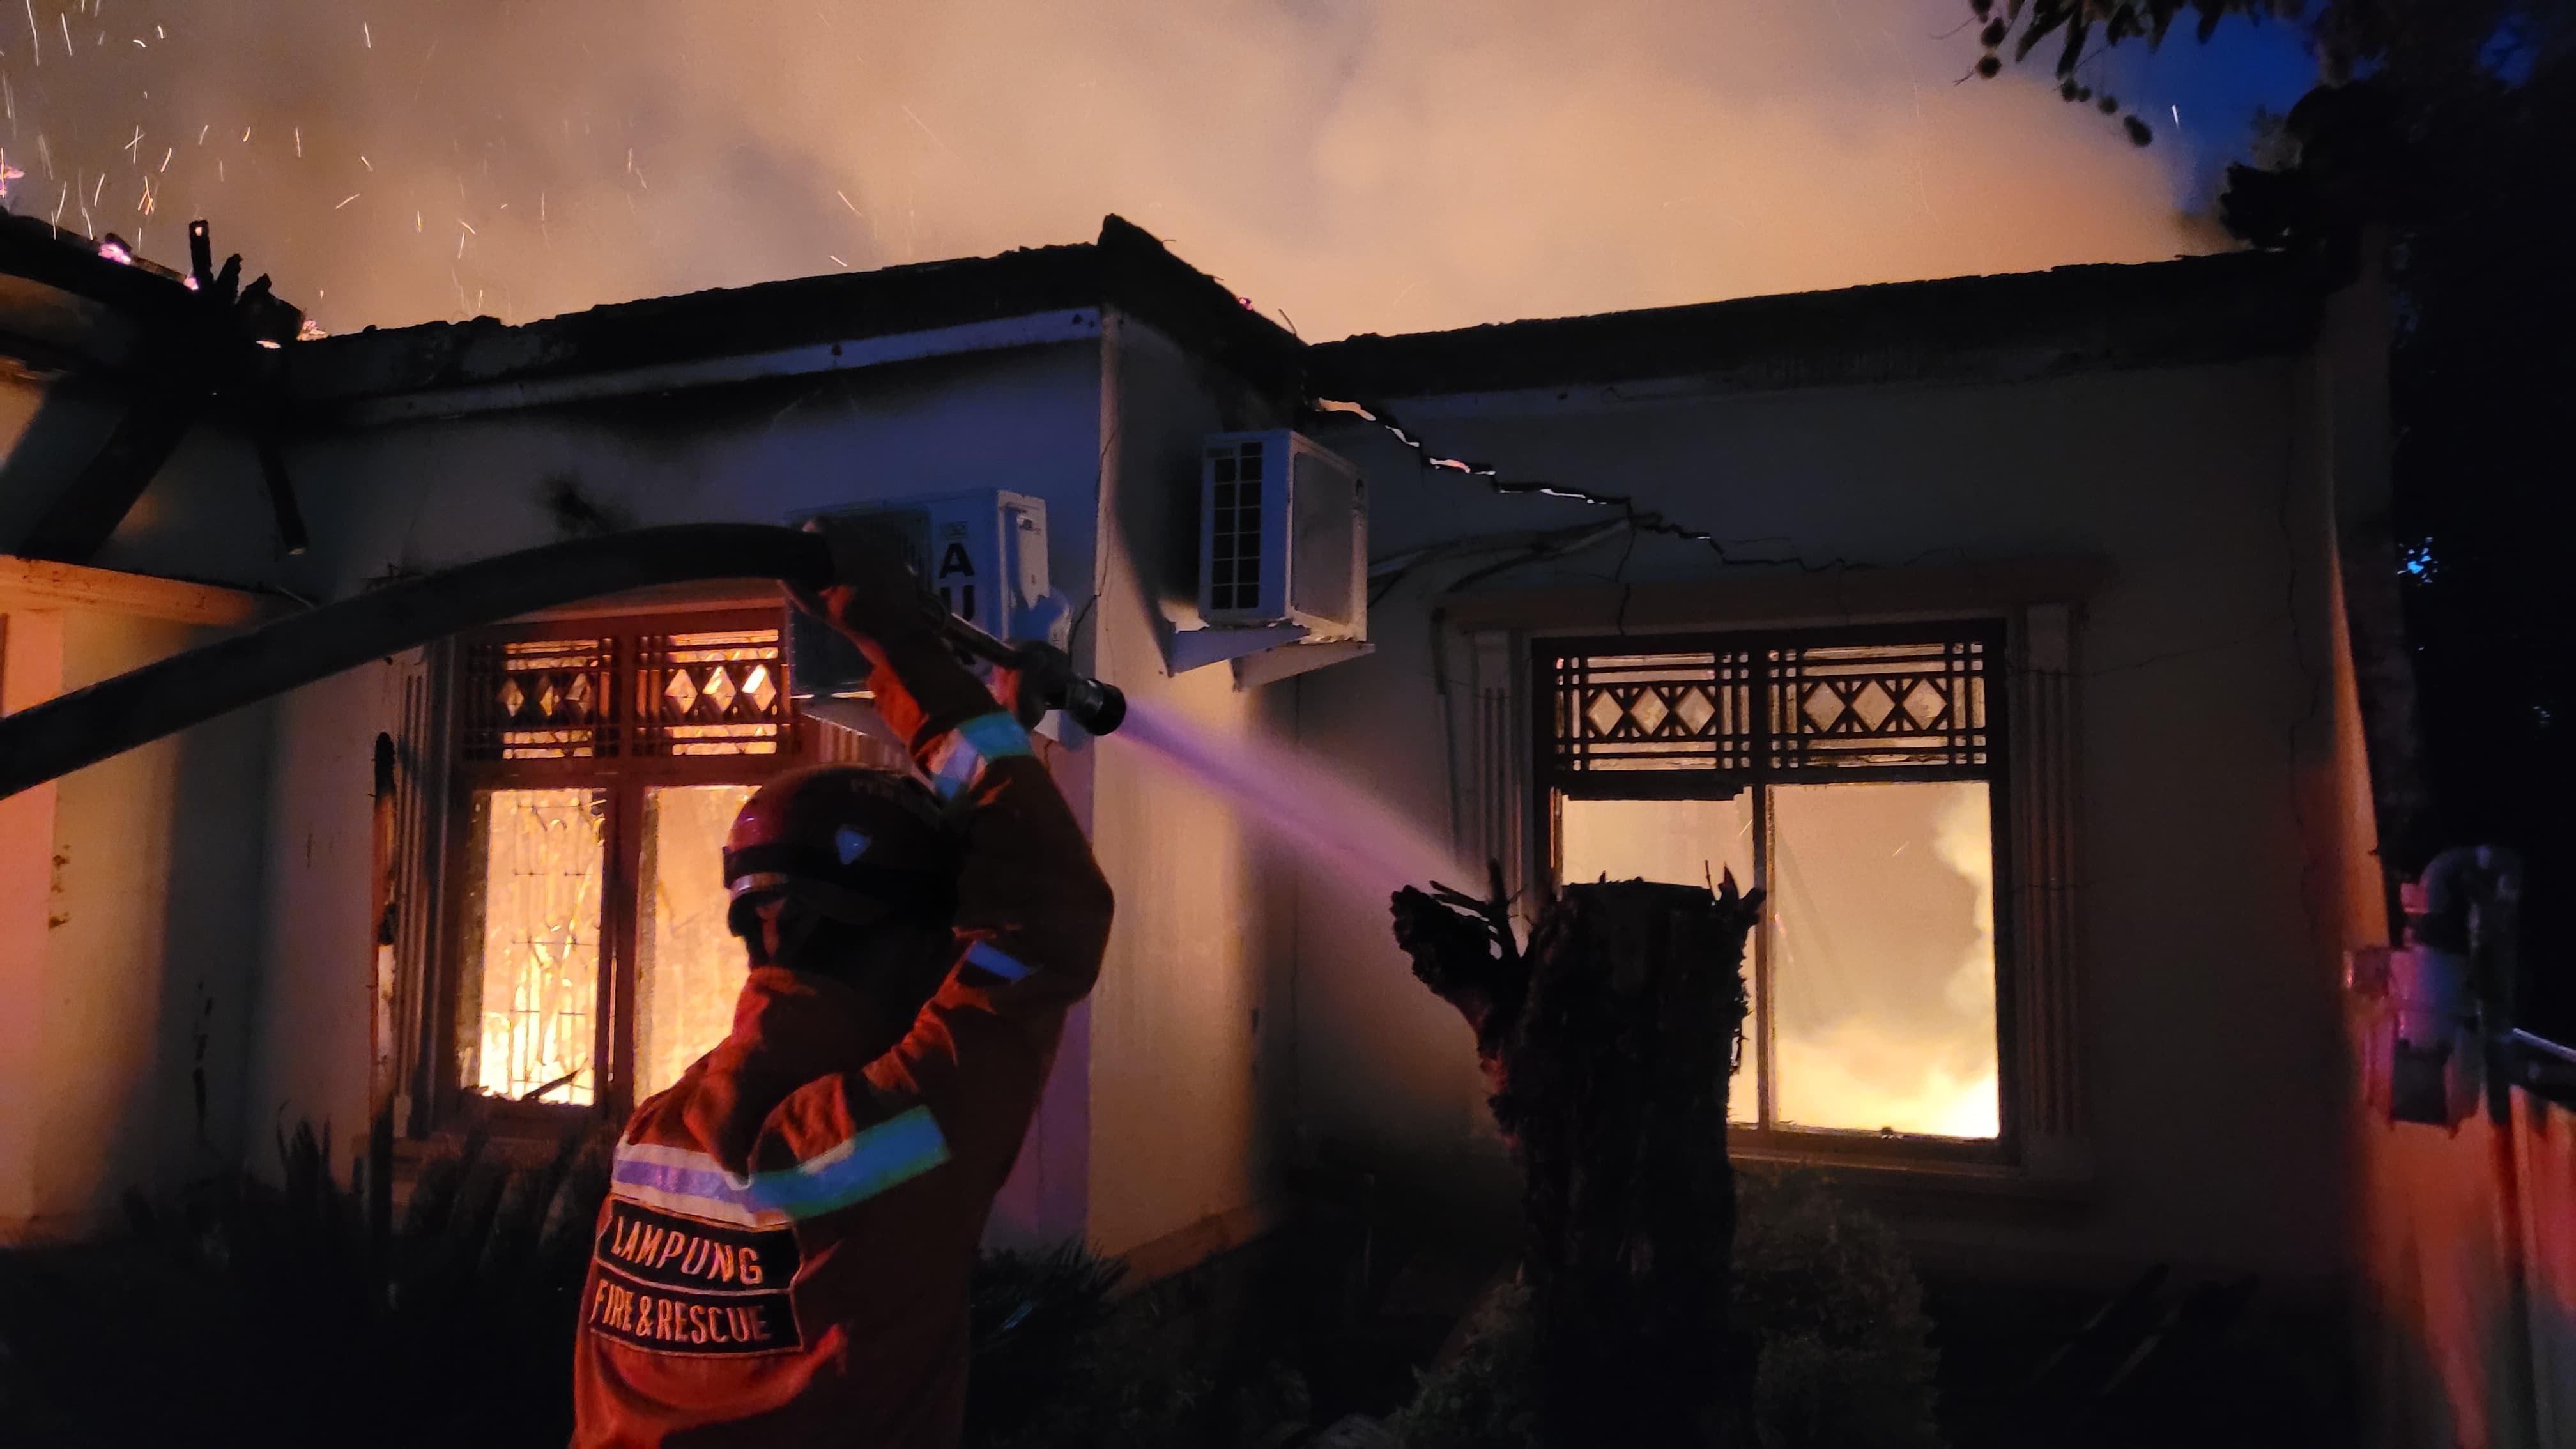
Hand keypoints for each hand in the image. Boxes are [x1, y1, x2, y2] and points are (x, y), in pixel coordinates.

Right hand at [789, 519, 940, 656]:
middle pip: (841, 525)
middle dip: (828, 537)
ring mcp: (886, 548)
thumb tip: (782, 576)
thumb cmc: (858, 623)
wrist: (898, 634)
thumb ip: (799, 591)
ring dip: (847, 543)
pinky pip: (875, 544)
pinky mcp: (897, 557)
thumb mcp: (822, 611)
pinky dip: (864, 551)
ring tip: (841, 564)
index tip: (807, 544)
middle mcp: (868, 543)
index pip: (823, 522)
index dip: (810, 530)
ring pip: (859, 533)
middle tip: (821, 557)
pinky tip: (861, 571)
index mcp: (847, 552)